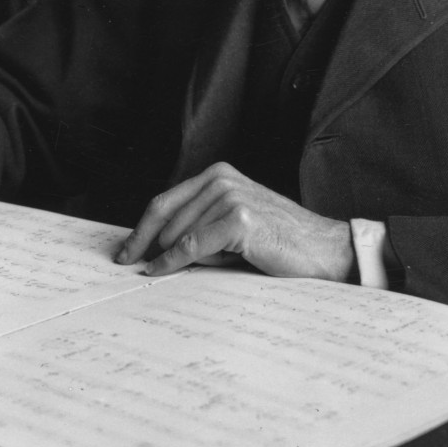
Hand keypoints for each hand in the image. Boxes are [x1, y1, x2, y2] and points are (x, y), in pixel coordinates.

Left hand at [116, 162, 354, 280]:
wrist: (323, 251)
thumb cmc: (279, 244)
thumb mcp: (232, 227)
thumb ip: (198, 228)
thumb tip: (154, 250)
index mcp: (219, 175)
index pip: (164, 201)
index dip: (140, 228)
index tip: (124, 249)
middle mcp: (222, 179)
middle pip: (163, 216)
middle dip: (145, 244)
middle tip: (127, 264)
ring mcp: (230, 196)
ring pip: (177, 233)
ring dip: (171, 256)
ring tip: (176, 271)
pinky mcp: (239, 219)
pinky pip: (191, 246)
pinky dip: (171, 261)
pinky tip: (160, 271)